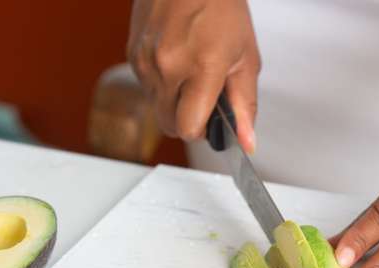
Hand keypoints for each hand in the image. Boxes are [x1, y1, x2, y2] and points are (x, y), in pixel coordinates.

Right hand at [127, 0, 259, 152]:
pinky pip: (146, 88)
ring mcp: (145, 60)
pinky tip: (177, 61)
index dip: (202, 131)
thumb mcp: (246, 58)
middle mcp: (167, 65)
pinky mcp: (132, 54)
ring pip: (157, 108)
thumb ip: (245, 105)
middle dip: (188, 120)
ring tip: (192, 73)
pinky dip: (162, 85)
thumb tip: (247, 142)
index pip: (188, 128)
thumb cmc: (221, 7)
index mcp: (201, 66)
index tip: (211, 121)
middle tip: (205, 99)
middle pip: (169, 125)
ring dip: (174, 102)